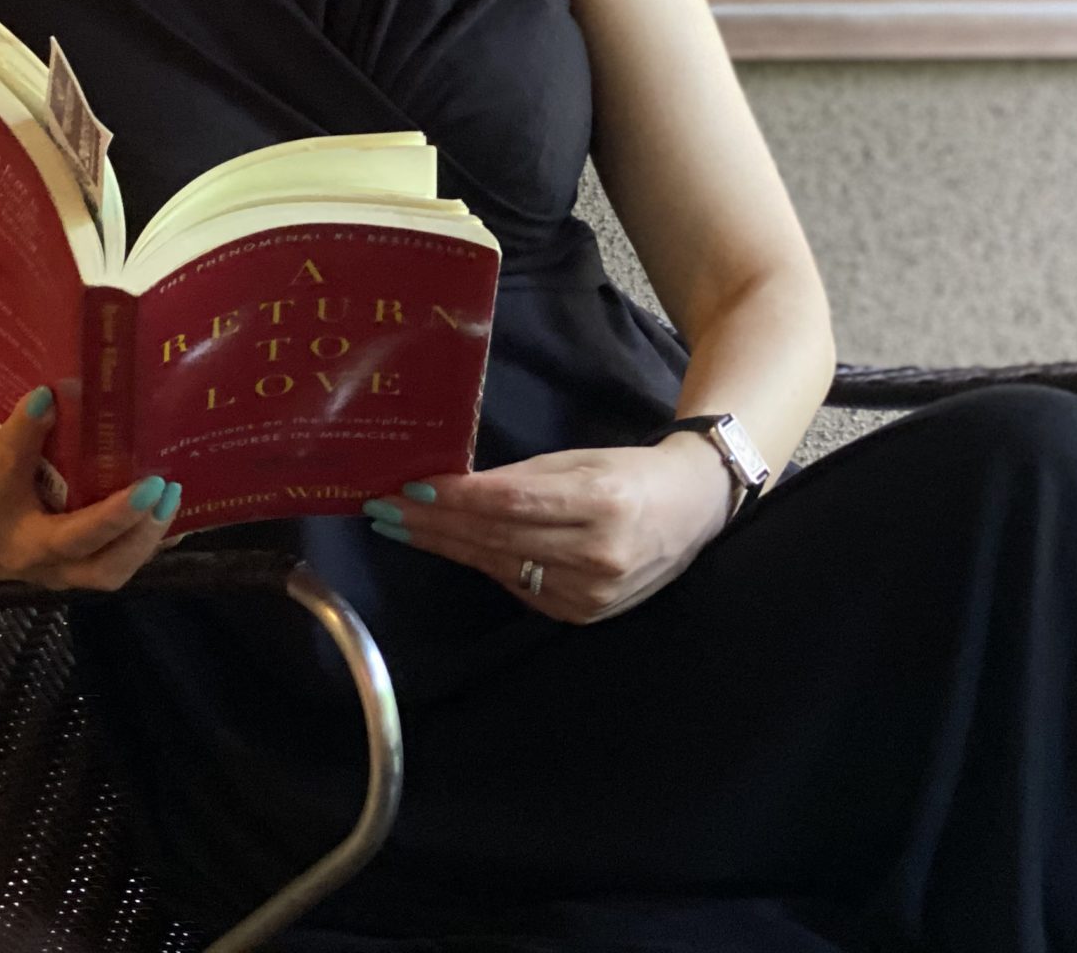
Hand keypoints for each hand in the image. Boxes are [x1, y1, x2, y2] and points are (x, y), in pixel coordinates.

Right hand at [0, 380, 180, 590]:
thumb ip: (10, 430)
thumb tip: (57, 385)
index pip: (4, 468)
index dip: (24, 431)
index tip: (44, 394)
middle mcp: (19, 548)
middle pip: (72, 540)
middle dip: (116, 516)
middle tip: (152, 483)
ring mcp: (52, 571)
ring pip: (105, 570)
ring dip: (143, 535)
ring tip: (169, 494)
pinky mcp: (74, 577)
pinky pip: (118, 569)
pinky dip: (151, 546)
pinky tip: (175, 518)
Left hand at [359, 434, 733, 624]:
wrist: (693, 513)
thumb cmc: (632, 474)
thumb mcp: (581, 461)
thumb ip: (522, 478)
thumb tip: (454, 485)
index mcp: (603, 503)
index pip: (513, 502)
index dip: (457, 497)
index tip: (410, 486)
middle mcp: (598, 554)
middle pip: (497, 538)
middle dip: (434, 523)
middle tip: (383, 509)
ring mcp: (591, 592)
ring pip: (500, 566)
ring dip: (445, 546)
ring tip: (399, 527)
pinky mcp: (582, 615)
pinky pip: (517, 586)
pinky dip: (481, 563)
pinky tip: (447, 546)